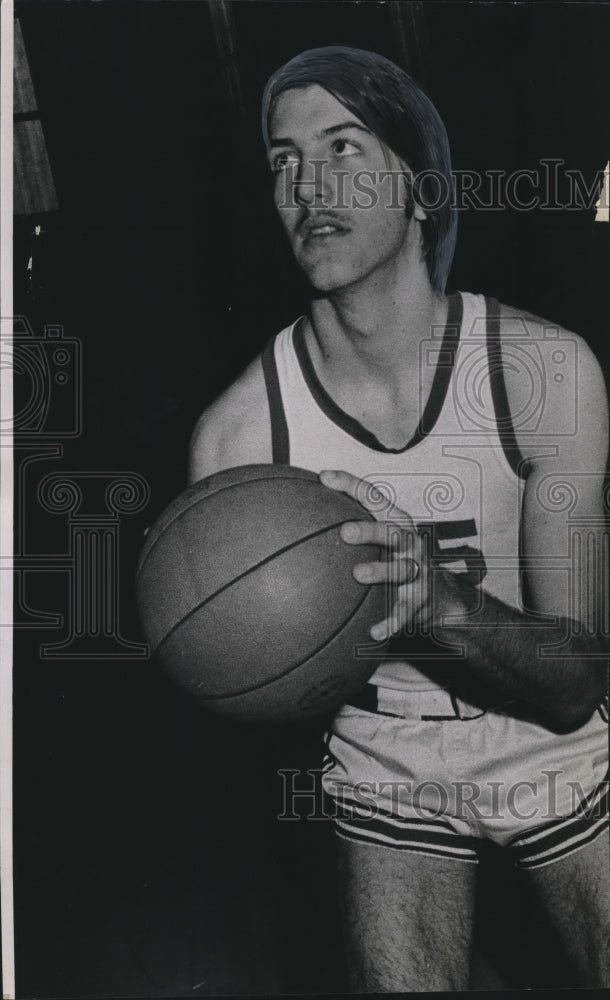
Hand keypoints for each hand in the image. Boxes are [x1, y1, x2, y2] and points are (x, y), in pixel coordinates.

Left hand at [319, 469, 431, 640]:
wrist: (437, 594)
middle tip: (345, 532)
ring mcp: (416, 571)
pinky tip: (373, 632)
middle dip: (370, 530)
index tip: (324, 478)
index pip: (374, 496)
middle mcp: (410, 543)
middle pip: (392, 532)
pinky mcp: (418, 600)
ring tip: (358, 574)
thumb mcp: (380, 537)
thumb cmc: (395, 559)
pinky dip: (390, 622)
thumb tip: (299, 513)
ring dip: (381, 571)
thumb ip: (350, 524)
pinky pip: (403, 613)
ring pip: (401, 570)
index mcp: (396, 521)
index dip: (350, 484)